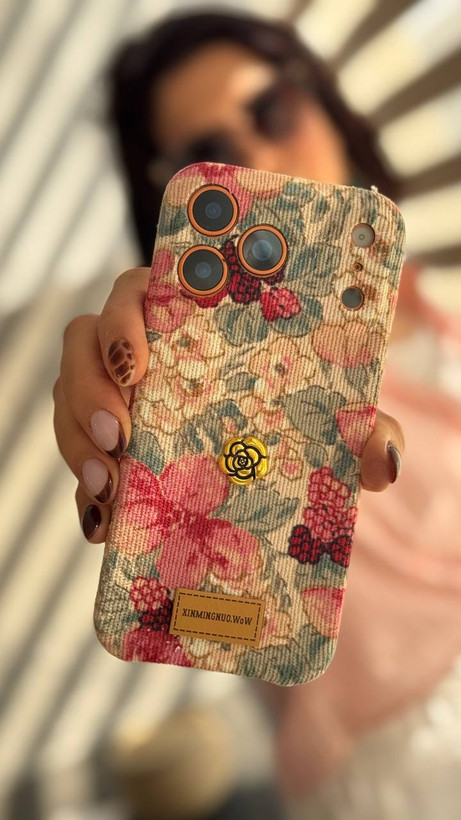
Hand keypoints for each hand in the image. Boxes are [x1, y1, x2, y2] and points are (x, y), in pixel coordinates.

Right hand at [53, 268, 403, 542]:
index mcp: (185, 312)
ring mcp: (117, 390)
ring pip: (68, 398)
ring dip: (77, 441)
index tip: (137, 365)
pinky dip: (82, 488)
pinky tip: (102, 522)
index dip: (122, 321)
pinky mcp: (107, 438)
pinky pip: (77, 451)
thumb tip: (383, 456)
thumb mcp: (334, 409)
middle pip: (83, 344)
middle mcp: (141, 344)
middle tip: (118, 438)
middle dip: (89, 390)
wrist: (280, 442)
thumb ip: (362, 424)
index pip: (134, 292)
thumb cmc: (304, 402)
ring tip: (107, 490)